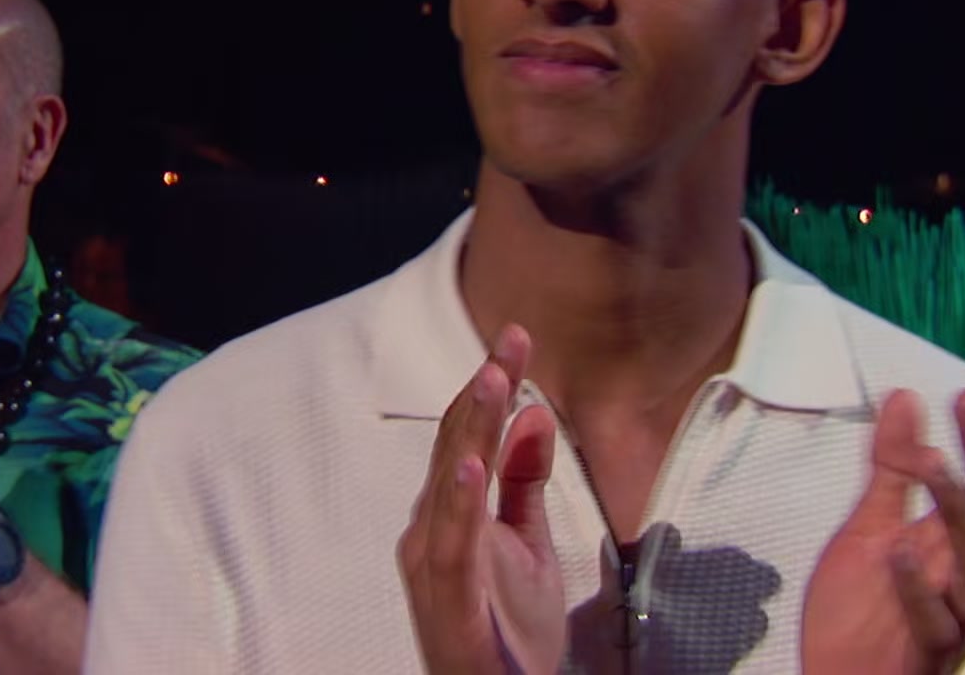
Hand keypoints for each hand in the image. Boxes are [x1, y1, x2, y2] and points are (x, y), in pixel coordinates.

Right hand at [397, 325, 564, 674]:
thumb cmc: (508, 629)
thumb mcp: (530, 544)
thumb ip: (525, 481)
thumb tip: (534, 412)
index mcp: (449, 513)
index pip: (467, 434)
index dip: (490, 384)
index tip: (517, 335)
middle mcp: (430, 530)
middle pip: (455, 446)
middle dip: (483, 391)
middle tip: (509, 339)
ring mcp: (433, 565)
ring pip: (450, 485)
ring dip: (470, 430)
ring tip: (491, 381)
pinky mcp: (447, 600)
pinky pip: (452, 545)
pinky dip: (460, 503)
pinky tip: (472, 466)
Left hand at [801, 389, 964, 674]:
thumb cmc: (860, 614)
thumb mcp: (869, 528)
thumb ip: (892, 469)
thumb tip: (906, 395)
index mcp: (963, 547)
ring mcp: (959, 619)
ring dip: (959, 512)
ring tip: (930, 462)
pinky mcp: (933, 656)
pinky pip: (937, 623)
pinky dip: (918, 589)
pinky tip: (897, 551)